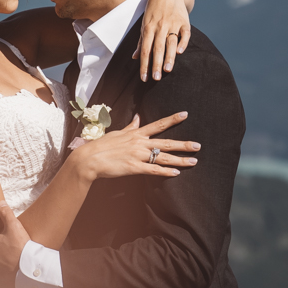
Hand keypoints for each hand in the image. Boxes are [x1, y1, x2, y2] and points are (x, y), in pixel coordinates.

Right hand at [74, 112, 199, 181]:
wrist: (89, 159)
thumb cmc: (100, 146)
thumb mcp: (116, 133)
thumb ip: (130, 126)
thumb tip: (138, 117)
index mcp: (136, 134)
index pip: (157, 125)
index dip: (172, 119)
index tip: (185, 114)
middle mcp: (139, 143)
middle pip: (166, 143)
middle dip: (184, 144)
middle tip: (198, 146)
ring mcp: (137, 155)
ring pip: (163, 157)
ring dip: (180, 159)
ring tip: (194, 161)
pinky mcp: (134, 167)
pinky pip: (154, 169)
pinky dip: (166, 171)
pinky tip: (176, 173)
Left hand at [134, 0, 191, 81]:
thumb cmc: (154, 10)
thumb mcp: (145, 23)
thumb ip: (141, 41)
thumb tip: (135, 57)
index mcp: (148, 28)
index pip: (145, 50)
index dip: (144, 65)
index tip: (144, 78)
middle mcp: (160, 26)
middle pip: (157, 48)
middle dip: (156, 64)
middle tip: (156, 78)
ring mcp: (172, 23)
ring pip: (170, 42)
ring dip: (169, 57)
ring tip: (168, 70)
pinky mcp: (184, 21)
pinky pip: (184, 33)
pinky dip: (182, 42)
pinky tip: (180, 52)